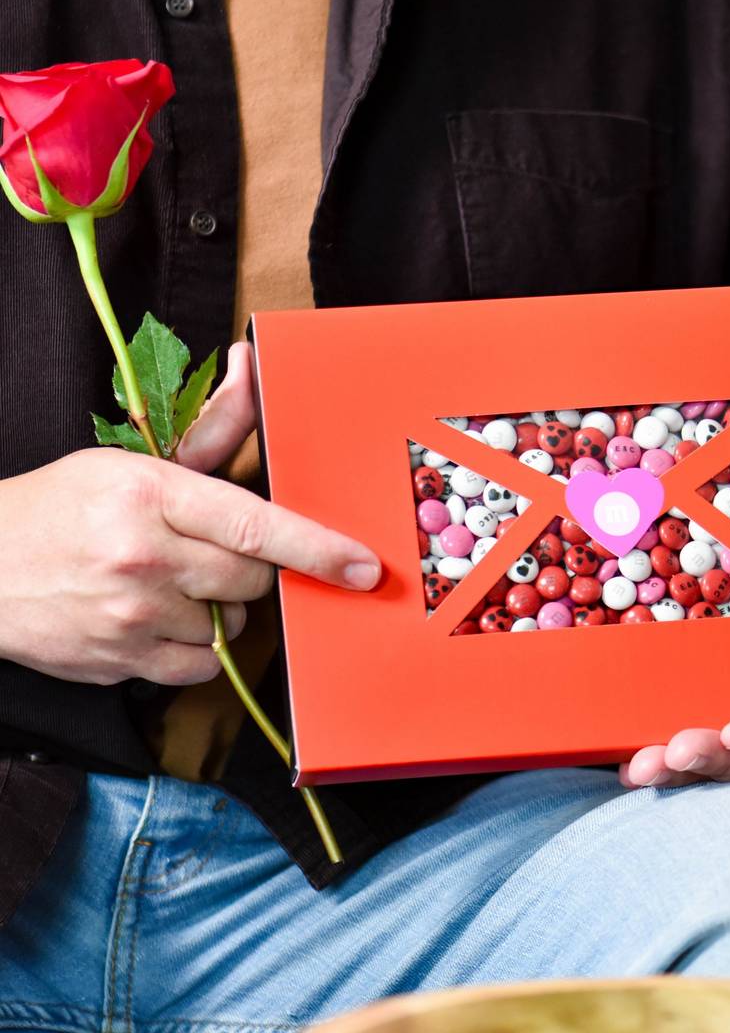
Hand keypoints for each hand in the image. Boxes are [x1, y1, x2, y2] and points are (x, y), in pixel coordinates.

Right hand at [0, 343, 380, 686]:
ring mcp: (129, 616)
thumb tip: (253, 366)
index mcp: (150, 495)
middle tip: (211, 553)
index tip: (363, 568)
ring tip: (169, 582)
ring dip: (218, 609)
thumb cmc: (63, 506)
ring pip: (229, 624)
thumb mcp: (134, 459)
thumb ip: (212, 428)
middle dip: (251, 569)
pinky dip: (193, 648)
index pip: (256, 526)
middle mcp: (142, 556)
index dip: (318, 550)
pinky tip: (158, 619)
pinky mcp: (118, 662)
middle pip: (253, 578)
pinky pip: (199, 666)